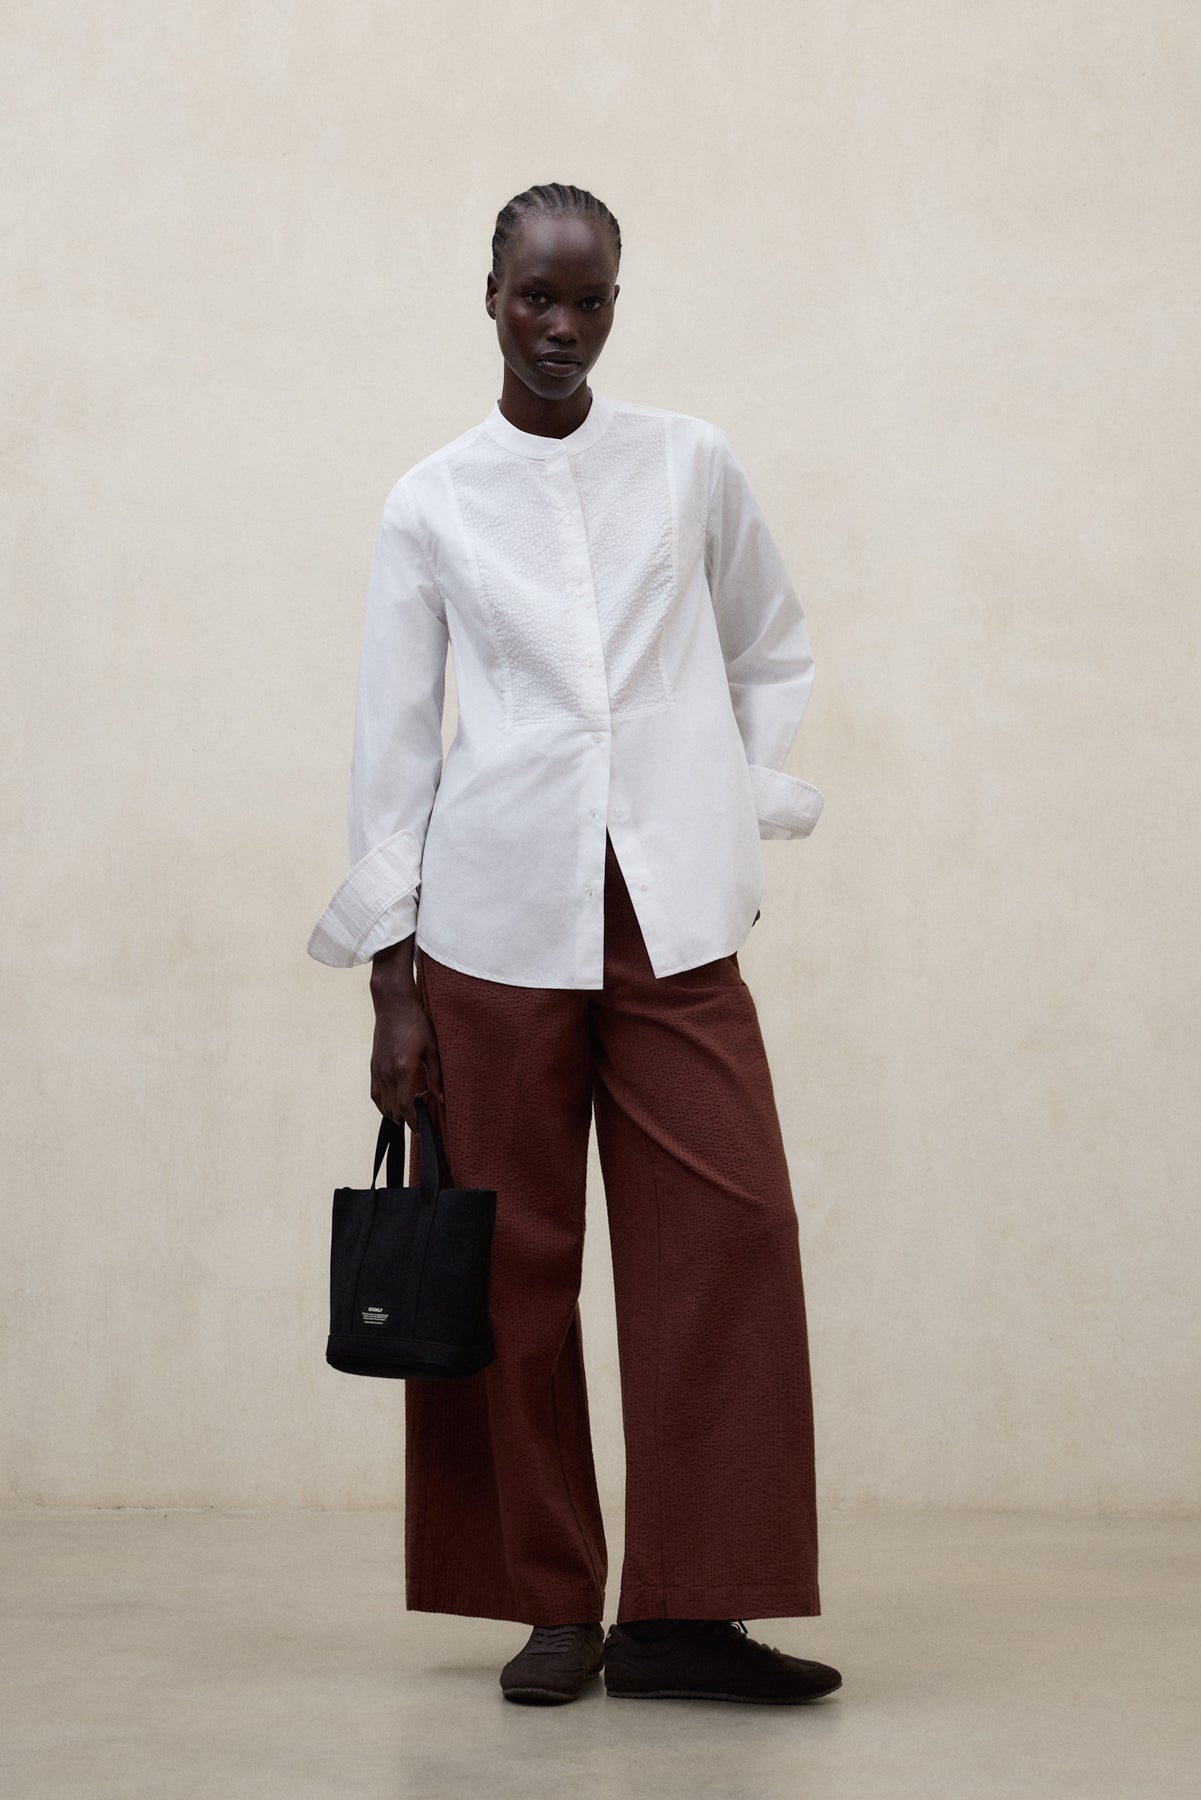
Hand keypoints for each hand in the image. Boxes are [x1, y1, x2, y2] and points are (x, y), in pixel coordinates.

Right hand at [369, 993, 444, 1129]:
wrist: (394, 1005)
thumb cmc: (416, 1023)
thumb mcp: (432, 1049)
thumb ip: (436, 1076)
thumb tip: (441, 1099)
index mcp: (403, 1069)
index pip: (404, 1105)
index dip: (412, 1120)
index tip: (420, 1127)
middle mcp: (387, 1072)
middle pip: (392, 1108)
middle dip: (406, 1117)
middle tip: (421, 1116)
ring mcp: (377, 1069)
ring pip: (382, 1103)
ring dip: (394, 1113)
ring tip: (408, 1114)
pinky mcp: (373, 1065)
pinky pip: (374, 1092)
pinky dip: (382, 1103)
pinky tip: (392, 1105)